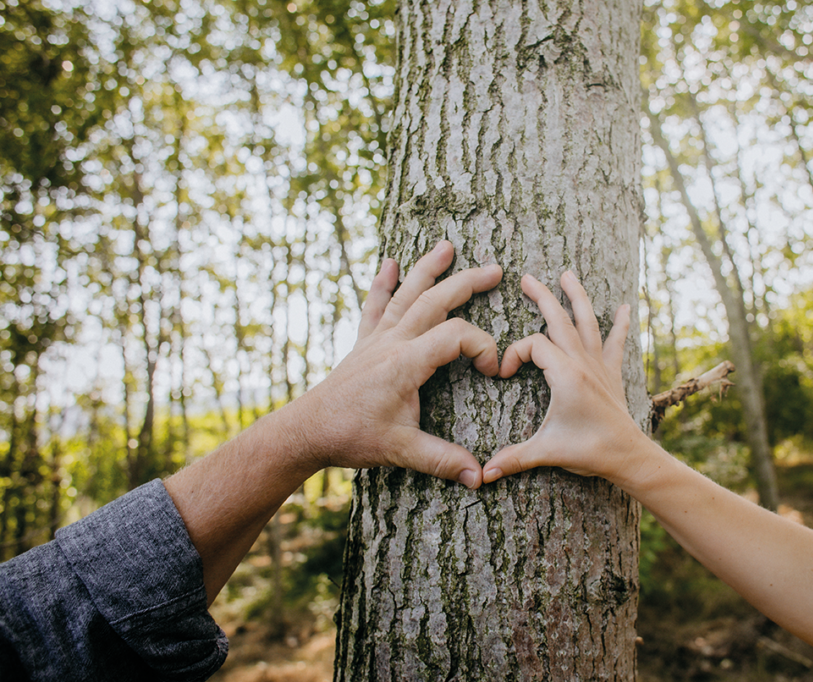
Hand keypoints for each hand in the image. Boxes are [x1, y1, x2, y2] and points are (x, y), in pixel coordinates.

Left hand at [281, 240, 501, 487]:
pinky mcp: (363, 345)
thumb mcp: (400, 451)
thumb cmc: (350, 436)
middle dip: (467, 283)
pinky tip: (388, 263)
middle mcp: (392, 342)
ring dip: (427, 269)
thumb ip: (441, 460)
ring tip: (446, 246)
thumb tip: (479, 477)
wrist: (305, 431)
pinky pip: (374, 306)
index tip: (492, 372)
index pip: (456, 336)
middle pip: (434, 300)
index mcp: (406, 363)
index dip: (483, 347)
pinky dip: (382, 284)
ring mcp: (376, 340)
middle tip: (495, 270)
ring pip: (406, 295)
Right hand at [482, 271, 644, 485]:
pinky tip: (625, 307)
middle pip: (560, 320)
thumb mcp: (546, 452)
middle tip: (526, 278)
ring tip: (568, 274)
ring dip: (577, 296)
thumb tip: (482, 474)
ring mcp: (599, 365)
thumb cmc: (589, 451)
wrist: (628, 456)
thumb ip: (513, 459)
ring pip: (587, 321)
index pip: (533, 345)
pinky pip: (615, 342)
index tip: (504, 374)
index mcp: (566, 375)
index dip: (513, 353)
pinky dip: (620, 324)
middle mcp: (583, 363)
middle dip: (543, 296)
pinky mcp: (611, 374)